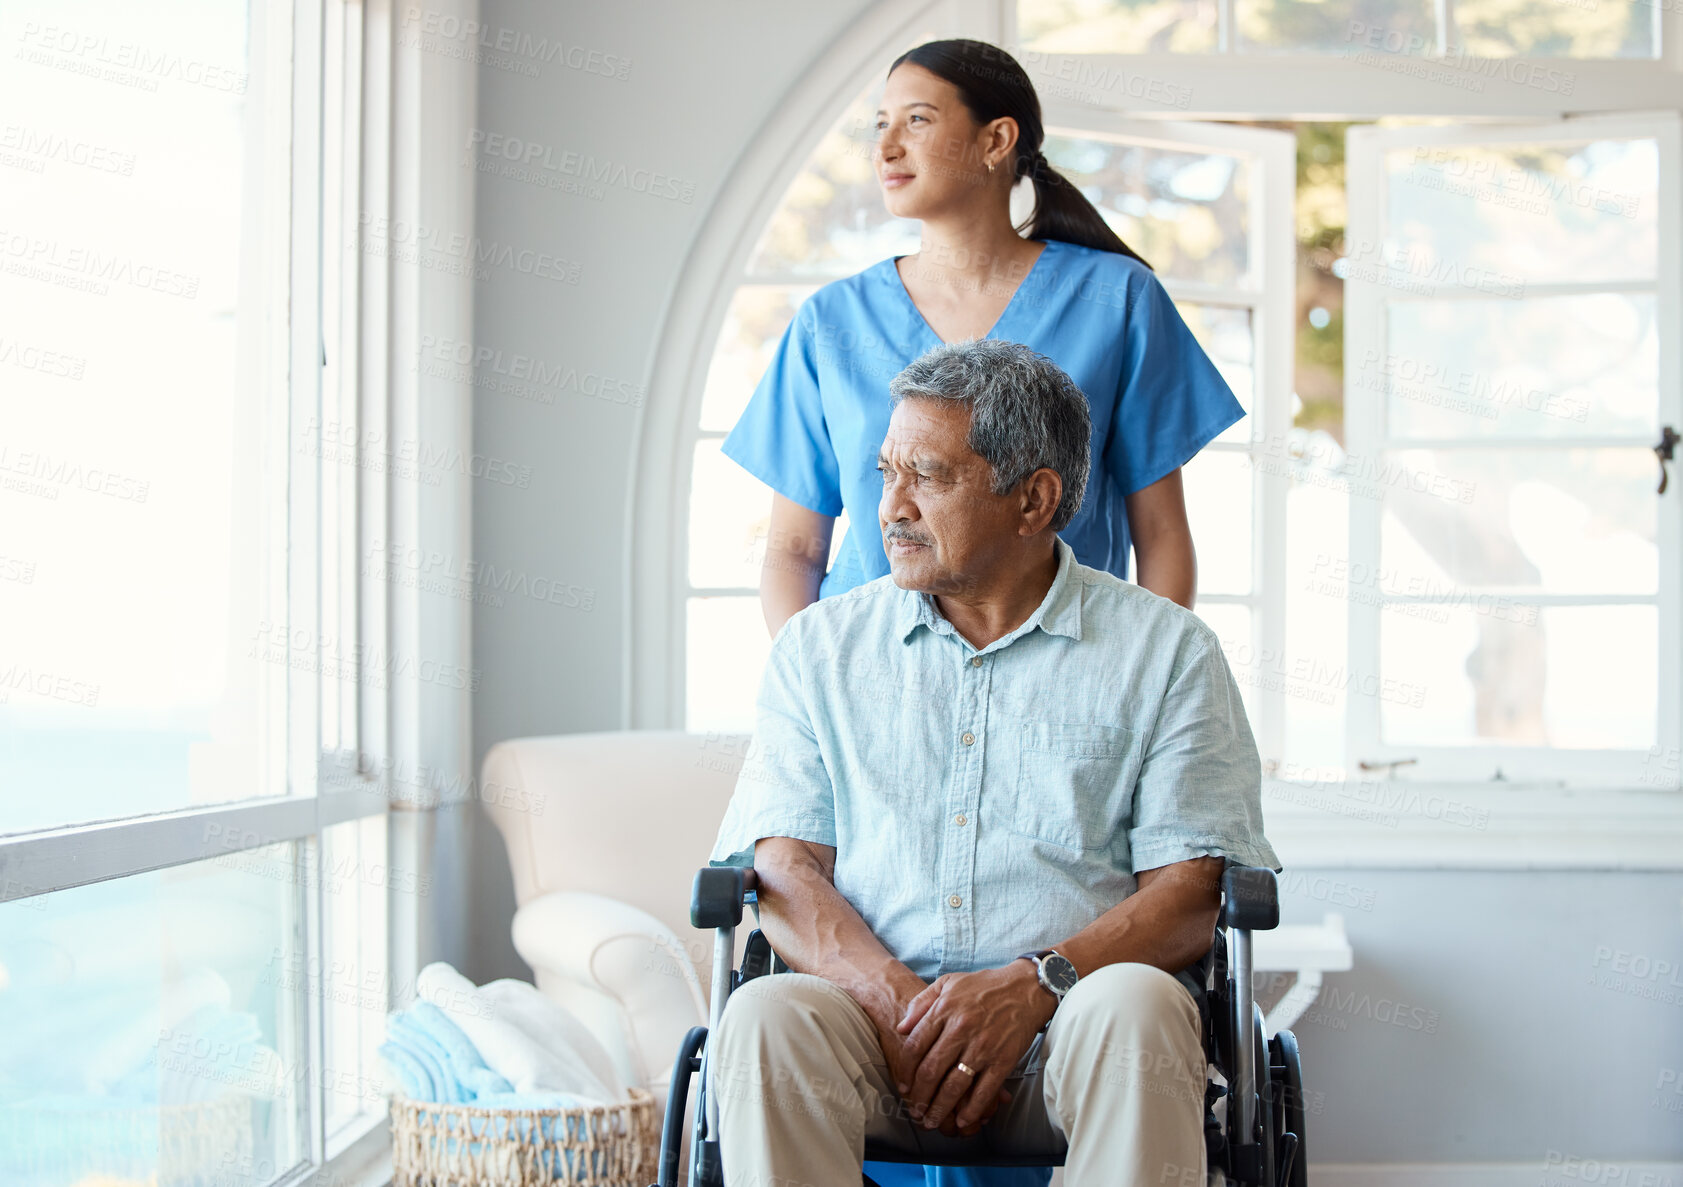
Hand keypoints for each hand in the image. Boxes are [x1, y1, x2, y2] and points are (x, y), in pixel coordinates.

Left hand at [895, 960, 1057, 1132]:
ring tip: (932, 1121)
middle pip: (931, 1070)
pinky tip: (963, 1120)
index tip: (903, 1086)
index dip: (905, 1070)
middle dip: (919, 1096)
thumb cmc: (984, 985)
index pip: (915, 1046)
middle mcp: (961, 1030)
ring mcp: (983, 1047)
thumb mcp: (948, 983)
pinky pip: (984, 1091)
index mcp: (945, 1010)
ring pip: (954, 1085)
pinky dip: (972, 1109)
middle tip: (915, 1111)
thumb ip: (921, 1003)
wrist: (1026, 988)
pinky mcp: (1003, 1060)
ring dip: (940, 1108)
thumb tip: (901, 1028)